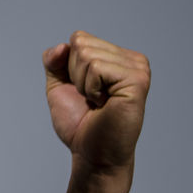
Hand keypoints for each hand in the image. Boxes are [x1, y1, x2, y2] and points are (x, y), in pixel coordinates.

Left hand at [43, 31, 149, 172]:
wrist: (91, 154)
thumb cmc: (80, 124)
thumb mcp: (59, 86)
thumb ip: (54, 61)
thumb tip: (62, 45)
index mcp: (118, 57)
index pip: (78, 38)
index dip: (69, 67)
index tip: (84, 91)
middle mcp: (132, 59)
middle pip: (81, 43)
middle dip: (74, 75)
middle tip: (91, 99)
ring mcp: (137, 68)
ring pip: (87, 54)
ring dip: (83, 84)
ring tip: (99, 103)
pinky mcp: (137, 80)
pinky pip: (97, 67)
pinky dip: (91, 88)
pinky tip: (105, 104)